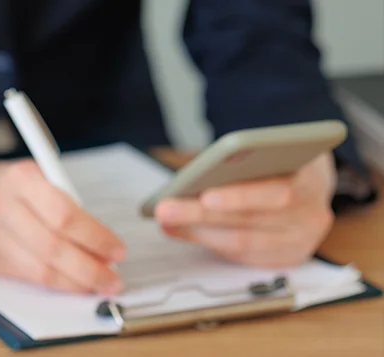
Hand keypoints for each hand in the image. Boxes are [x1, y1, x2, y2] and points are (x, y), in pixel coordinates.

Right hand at [0, 158, 124, 295]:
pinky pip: (29, 277)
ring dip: (76, 282)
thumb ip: (65, 204)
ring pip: (41, 269)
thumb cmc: (7, 184)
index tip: (116, 250)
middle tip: (113, 277)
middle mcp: (2, 206)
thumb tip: (100, 240)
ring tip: (100, 284)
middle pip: (53, 247)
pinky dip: (57, 284)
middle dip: (90, 267)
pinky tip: (75, 285)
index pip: (64, 215)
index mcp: (21, 178)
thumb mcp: (36, 177)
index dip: (95, 238)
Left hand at [155, 153, 337, 267]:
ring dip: (199, 231)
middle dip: (201, 215)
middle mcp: (311, 214)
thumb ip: (235, 163)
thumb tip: (187, 183)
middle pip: (250, 220)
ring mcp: (302, 240)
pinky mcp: (289, 257)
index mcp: (311, 179)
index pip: (276, 192)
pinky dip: (211, 242)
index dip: (240, 196)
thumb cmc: (279, 164)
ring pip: (242, 242)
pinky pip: (243, 254)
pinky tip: (184, 230)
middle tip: (166, 208)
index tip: (205, 195)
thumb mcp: (266, 153)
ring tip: (167, 220)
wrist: (311, 182)